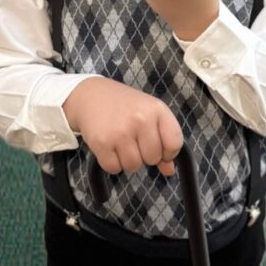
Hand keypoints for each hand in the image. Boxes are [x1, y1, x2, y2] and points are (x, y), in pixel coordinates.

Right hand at [63, 78, 182, 176]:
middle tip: (134, 140)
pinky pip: (114, 168)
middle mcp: (141, 119)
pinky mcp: (102, 143)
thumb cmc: (125, 106)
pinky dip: (111, 163)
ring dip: (127, 160)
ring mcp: (121, 131)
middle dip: (144, 155)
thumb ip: (164, 140)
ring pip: (134, 166)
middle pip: (153, 158)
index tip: (158, 146)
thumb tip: (169, 170)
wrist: (91, 95)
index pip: (174, 143)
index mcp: (157, 109)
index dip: (168, 152)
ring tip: (121, 142)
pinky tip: (109, 146)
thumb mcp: (149, 114)